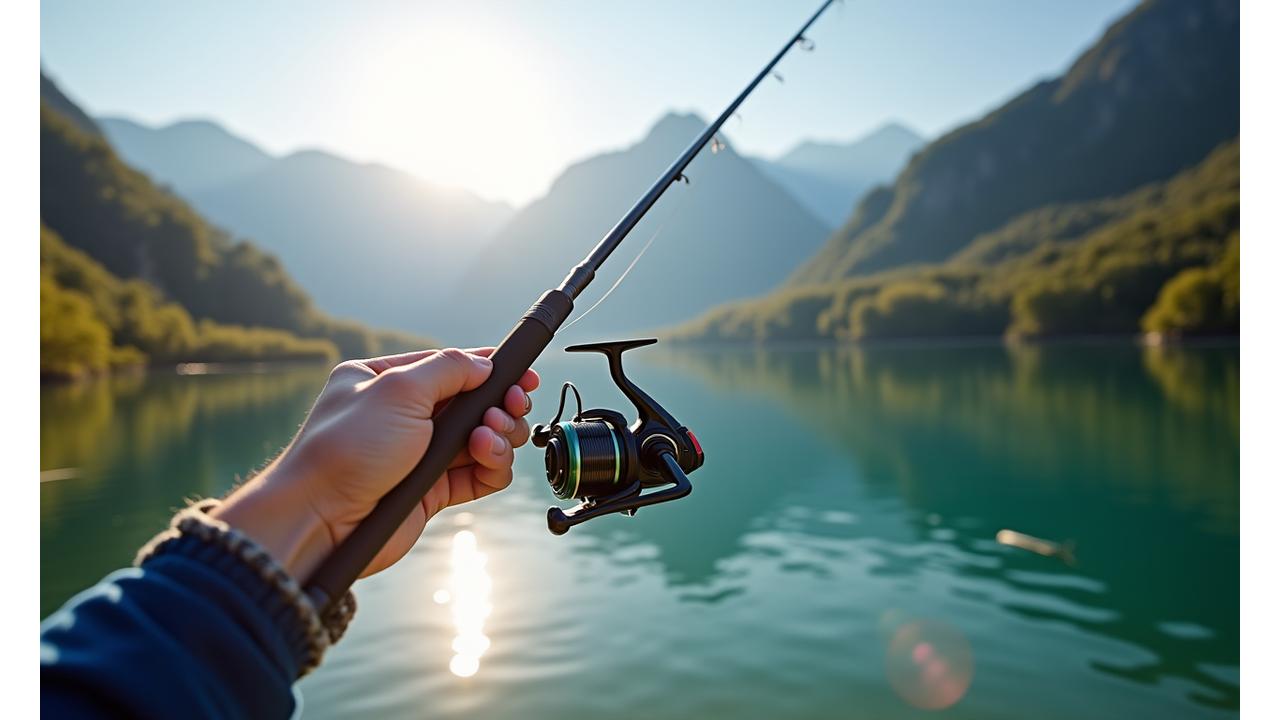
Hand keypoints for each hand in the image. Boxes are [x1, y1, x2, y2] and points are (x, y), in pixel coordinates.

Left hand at [212, 348, 538, 580]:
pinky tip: (489, 462)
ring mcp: (419, 454)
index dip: (490, 369)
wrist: (321, 521)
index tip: (524, 375)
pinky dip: (493, 468)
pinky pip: (479, 474)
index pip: (450, 366)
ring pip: (483, 438)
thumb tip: (485, 365)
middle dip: (500, 405)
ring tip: (488, 440)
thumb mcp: (398, 390)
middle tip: (511, 408)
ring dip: (499, 436)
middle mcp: (404, 416)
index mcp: (385, 381)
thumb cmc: (345, 451)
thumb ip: (448, 369)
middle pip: (474, 403)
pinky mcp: (432, 491)